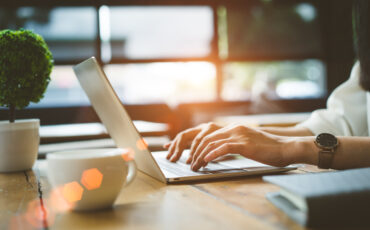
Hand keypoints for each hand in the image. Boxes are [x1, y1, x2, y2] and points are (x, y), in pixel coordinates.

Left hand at [166, 124, 292, 170]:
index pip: (209, 134)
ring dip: (201, 156)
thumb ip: (234, 144)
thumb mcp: (247, 144)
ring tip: (195, 166)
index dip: (197, 145)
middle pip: (206, 138)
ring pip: (212, 143)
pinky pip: (223, 148)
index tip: (191, 156)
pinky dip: (212, 154)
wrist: (285, 148)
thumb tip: (219, 152)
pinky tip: (206, 161)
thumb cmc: (268, 149)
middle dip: (195, 152)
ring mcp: (239, 135)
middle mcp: (234, 128)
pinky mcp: (244, 144)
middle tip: (190, 163)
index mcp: (233, 127)